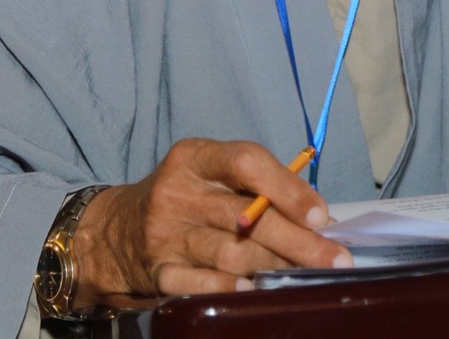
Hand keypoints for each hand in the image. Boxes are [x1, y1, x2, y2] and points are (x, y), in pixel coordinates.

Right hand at [73, 139, 349, 298]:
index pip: (245, 161)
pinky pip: (197, 283)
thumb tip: (321, 220)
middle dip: (298, 240)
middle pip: (246, 216)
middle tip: (335, 259)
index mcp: (195, 158)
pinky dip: (228, 287)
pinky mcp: (157, 270)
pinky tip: (253, 290)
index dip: (287, 188)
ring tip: (304, 276)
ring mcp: (164, 233)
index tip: (321, 215)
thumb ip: (258, 188)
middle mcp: (178, 191)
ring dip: (273, 266)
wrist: (114, 232)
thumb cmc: (184, 200)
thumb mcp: (209, 176)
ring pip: (229, 251)